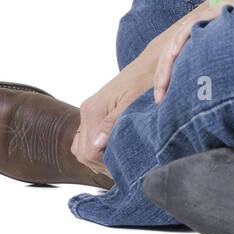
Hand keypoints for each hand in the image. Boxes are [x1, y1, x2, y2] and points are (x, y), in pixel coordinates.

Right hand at [73, 63, 150, 177]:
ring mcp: (88, 109)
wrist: (152, 63)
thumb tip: (97, 145)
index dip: (103, 165)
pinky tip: (112, 150)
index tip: (121, 170)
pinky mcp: (94, 110)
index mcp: (93, 110)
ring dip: (96, 158)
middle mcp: (87, 110)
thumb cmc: (146, 81)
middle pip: (81, 152)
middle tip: (121, 170)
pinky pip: (87, 136)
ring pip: (81, 146)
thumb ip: (113, 123)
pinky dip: (96, 147)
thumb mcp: (133, 103)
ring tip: (117, 162)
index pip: (88, 151)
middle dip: (99, 164)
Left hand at [152, 1, 222, 103]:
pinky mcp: (219, 10)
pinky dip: (182, 40)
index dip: (168, 78)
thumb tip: (220, 102)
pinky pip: (194, 25)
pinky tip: (175, 54)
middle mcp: (205, 27)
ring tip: (162, 86)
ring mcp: (211, 17)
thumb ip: (227, 73)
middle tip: (159, 99)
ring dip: (167, 64)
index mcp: (208, 39)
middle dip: (163, 75)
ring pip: (178, 39)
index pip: (180, 58)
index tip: (163, 101)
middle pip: (174, 50)